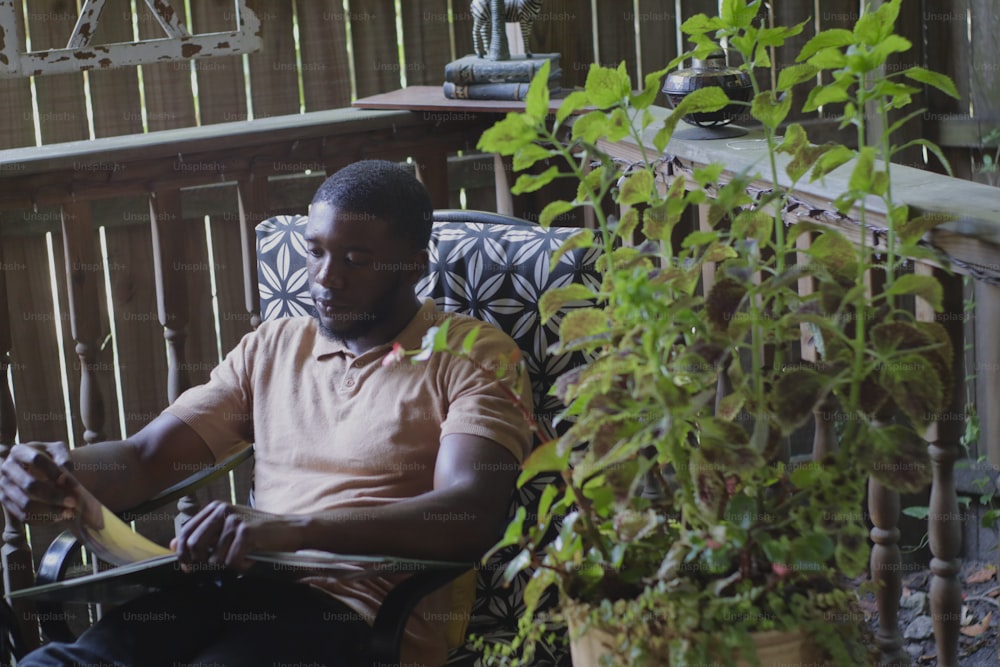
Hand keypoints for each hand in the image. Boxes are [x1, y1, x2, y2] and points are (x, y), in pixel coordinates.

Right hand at [0, 442, 78, 523]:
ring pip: (25, 504)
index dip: (54, 470)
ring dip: (49, 510)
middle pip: (30, 485)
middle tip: (73, 502)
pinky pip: (23, 516)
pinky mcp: (6, 503)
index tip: (71, 480)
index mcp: (19, 451)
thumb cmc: (51, 458)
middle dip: (53, 495)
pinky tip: (59, 517)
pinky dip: (42, 519)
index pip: (36, 460)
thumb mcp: (58, 451)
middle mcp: (7, 468)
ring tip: (69, 512)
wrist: (38, 469)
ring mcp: (4, 487)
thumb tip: (64, 476)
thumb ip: (64, 458)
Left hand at [171, 501, 302, 571]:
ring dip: (228, 565)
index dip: (182, 553)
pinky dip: (242, 566)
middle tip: (220, 565)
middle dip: (203, 562)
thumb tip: (170, 545)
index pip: (185, 532)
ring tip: (243, 557)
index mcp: (215, 508)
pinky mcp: (247, 532)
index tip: (189, 566)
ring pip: (215, 558)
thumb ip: (201, 536)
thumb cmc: (259, 532)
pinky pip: (232, 561)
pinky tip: (251, 559)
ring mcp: (234, 520)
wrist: (290, 529)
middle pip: (194, 546)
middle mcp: (222, 510)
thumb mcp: (227, 529)